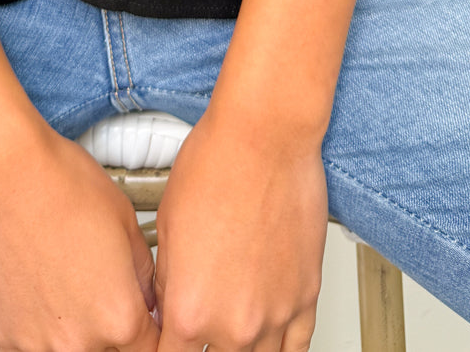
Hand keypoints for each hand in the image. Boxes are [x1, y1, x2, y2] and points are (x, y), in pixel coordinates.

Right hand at [0, 121, 161, 351]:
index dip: (149, 331)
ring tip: (63, 284)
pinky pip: (29, 348)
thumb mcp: (126, 220)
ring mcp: (38, 343)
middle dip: (109, 327)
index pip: (149, 350)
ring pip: (68, 351)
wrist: (3, 173)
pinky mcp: (4, 334)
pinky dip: (37, 329)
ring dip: (72, 330)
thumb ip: (142, 274)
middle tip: (96, 289)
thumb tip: (146, 296)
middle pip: (108, 351)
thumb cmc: (60, 184)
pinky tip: (37, 293)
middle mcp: (80, 341)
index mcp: (120, 316)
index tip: (142, 323)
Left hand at [153, 104, 328, 351]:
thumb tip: (167, 304)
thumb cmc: (214, 165)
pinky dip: (281, 347)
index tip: (166, 341)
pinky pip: (297, 347)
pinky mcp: (306, 296)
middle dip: (203, 347)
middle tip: (200, 322)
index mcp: (189, 309)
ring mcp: (275, 314)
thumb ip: (167, 280)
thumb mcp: (166, 225)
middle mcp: (234, 323)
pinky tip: (270, 340)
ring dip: (242, 348)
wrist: (264, 137)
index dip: (163, 349)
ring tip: (233, 327)